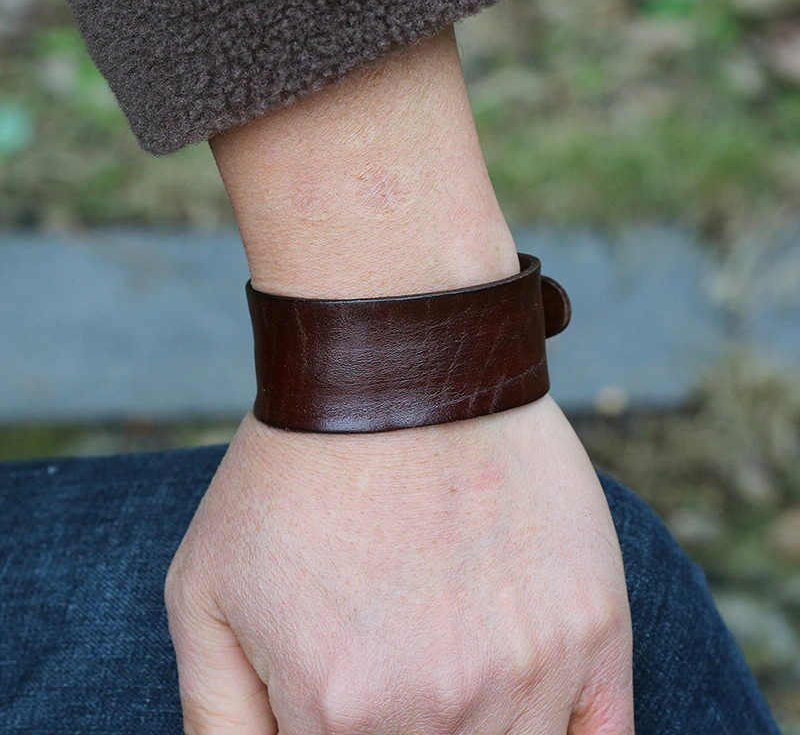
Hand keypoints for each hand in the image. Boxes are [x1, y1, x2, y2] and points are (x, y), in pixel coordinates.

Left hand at [165, 394, 632, 733]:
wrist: (398, 368)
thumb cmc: (295, 474)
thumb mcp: (206, 594)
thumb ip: (216, 722)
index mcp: (338, 717)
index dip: (340, 733)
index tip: (352, 703)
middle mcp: (440, 711)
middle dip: (406, 729)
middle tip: (399, 669)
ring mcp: (530, 669)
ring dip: (481, 730)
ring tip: (449, 654)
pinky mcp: (592, 624)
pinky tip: (528, 704)